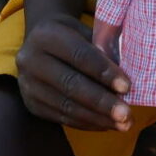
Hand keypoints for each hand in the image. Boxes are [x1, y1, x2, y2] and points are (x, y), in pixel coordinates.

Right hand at [17, 16, 133, 130]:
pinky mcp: (31, 104)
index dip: (103, 72)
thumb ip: (103, 48)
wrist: (39, 43)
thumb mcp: (86, 31)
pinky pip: (62, 118)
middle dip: (101, 102)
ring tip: (123, 124)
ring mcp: (28, 85)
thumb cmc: (71, 35)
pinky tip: (107, 124)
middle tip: (126, 114)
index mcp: (46, 35)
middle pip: (70, 84)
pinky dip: (88, 123)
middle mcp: (30, 60)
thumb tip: (125, 74)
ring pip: (66, 106)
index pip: (78, 55)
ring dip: (98, 118)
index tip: (127, 87)